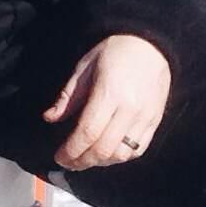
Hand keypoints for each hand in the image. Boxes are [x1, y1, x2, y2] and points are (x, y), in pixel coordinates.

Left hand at [44, 33, 172, 169]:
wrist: (150, 44)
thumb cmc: (114, 52)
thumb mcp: (85, 68)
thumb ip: (68, 96)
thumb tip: (50, 118)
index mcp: (110, 92)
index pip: (88, 132)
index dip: (71, 150)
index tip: (59, 157)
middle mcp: (130, 108)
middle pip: (104, 149)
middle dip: (82, 161)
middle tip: (69, 162)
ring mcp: (145, 117)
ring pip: (121, 154)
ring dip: (101, 162)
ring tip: (86, 159)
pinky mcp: (155, 121)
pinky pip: (138, 150)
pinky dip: (120, 157)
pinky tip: (107, 154)